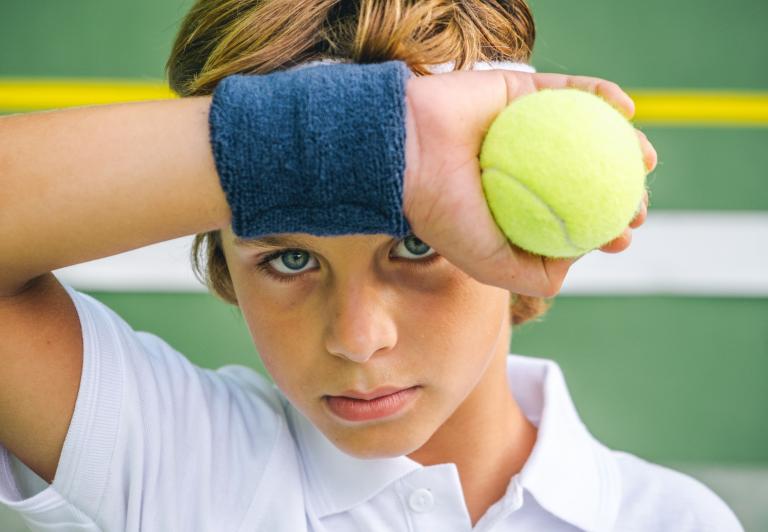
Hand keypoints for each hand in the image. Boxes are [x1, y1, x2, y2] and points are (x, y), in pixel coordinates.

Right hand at [402, 70, 657, 296]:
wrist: (405, 157)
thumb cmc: (444, 214)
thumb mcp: (493, 266)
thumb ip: (537, 274)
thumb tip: (580, 257)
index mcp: (516, 205)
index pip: (570, 216)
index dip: (606, 226)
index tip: (625, 233)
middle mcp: (524, 166)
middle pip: (584, 174)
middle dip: (621, 190)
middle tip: (638, 203)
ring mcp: (524, 128)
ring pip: (584, 132)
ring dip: (623, 143)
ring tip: (646, 159)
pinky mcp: (519, 90)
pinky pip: (568, 89)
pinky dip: (601, 95)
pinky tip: (626, 109)